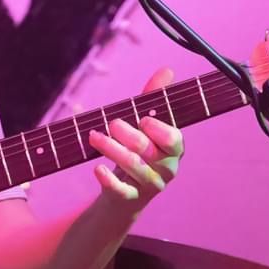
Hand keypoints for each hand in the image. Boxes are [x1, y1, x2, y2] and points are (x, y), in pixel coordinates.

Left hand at [87, 67, 183, 211]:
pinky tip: (97, 168)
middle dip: (128, 135)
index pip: (174, 140)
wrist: (126, 193)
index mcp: (173, 149)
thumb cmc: (140, 151)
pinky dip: (108, 179)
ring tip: (94, 136)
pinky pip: (121, 190)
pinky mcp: (131, 198)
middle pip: (148, 150)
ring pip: (133, 166)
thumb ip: (154, 99)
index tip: (143, 120)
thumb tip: (167, 70)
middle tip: (111, 123)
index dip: (160, 130)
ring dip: (112, 149)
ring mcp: (150, 185)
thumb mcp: (147, 125)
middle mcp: (166, 168)